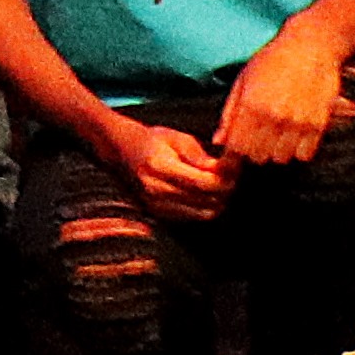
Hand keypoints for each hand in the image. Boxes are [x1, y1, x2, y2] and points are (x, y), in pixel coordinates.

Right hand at [105, 108, 233, 215]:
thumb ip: (199, 156)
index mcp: (160, 167)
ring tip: (218, 185)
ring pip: (203, 213)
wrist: (120, 149)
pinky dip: (204, 207)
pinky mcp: (158, 213)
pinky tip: (204, 194)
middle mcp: (156, 189)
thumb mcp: (176, 138)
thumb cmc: (148, 140)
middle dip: (225, 190)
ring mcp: (156, 204)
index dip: (226, 179)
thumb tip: (222, 170)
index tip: (234, 169)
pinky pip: (192, 217)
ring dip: (217, 201)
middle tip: (230, 177)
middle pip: (207, 201)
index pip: (205, 183)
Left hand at [216, 23, 348, 169]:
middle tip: (258, 138)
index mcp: (250, 104)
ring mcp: (297, 122)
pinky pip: (305, 155)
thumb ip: (230, 113)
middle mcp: (273, 116)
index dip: (235, 150)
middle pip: (258, 156)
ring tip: (277, 135)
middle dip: (254, 151)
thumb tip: (219, 141)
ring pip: (281, 158)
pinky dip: (298, 151)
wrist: (311, 47)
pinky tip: (294, 135)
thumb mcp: (243, 80)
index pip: (237, 147)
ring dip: (276, 152)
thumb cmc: (273, 60)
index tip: (239, 144)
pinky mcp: (319, 125)